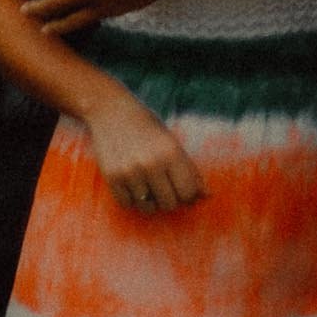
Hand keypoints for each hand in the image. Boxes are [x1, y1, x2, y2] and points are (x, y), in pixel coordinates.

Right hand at [83, 92, 204, 213]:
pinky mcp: (112, 177)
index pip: (189, 193)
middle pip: (170, 204)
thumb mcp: (170, 140)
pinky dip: (131, 199)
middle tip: (163, 186)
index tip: (182, 189)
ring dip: (150, 200)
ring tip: (146, 183)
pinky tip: (131, 182)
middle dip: (170, 199)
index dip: (189, 196)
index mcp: (171, 151)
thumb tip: (207, 196)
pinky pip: (128, 204)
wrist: (109, 108)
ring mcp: (130, 171)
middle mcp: (151, 163)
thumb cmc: (146, 124)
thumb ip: (189, 169)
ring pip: (148, 208)